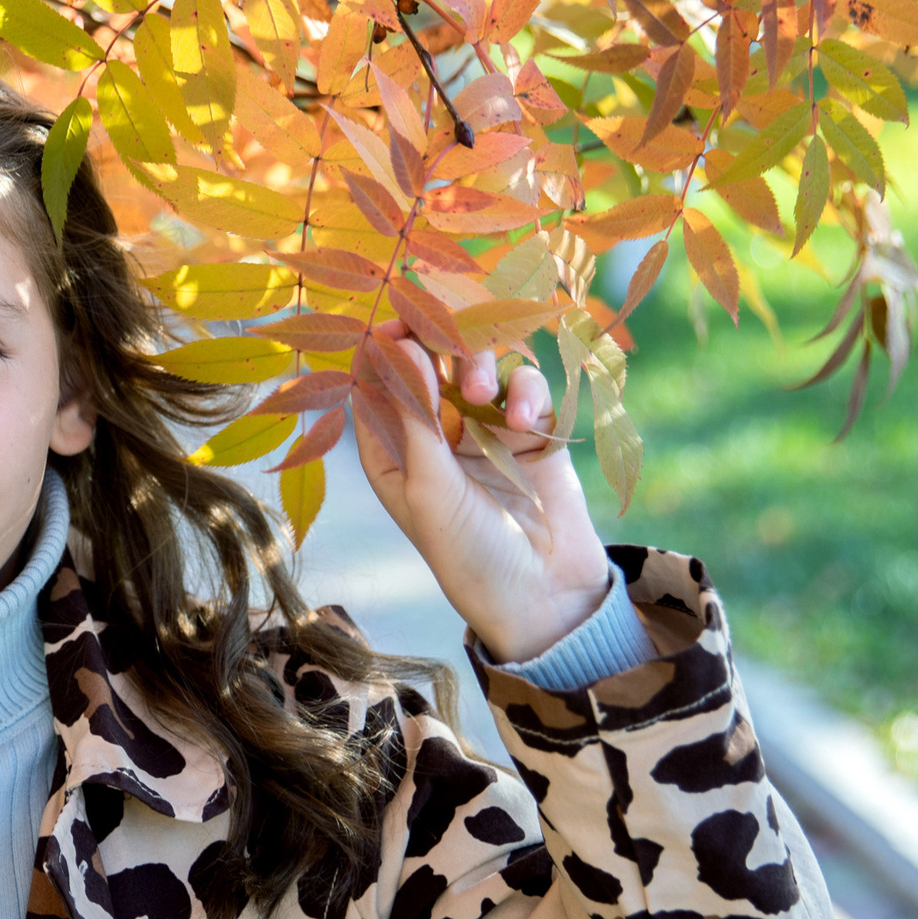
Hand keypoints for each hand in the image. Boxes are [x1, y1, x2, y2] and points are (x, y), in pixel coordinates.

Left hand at [352, 322, 612, 664]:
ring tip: (480, 388)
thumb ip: (415, 415)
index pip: (376, 381)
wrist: (542, 596)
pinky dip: (525, 392)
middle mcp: (433, 433)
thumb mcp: (429, 487)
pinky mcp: (532, 430)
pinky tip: (523, 423)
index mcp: (390, 449)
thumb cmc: (467, 552)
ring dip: (479, 363)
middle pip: (429, 361)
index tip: (393, 322)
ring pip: (479, 364)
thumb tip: (396, 344)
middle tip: (444, 330)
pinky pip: (526, 387)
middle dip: (437, 341)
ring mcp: (484, 428)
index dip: (381, 347)